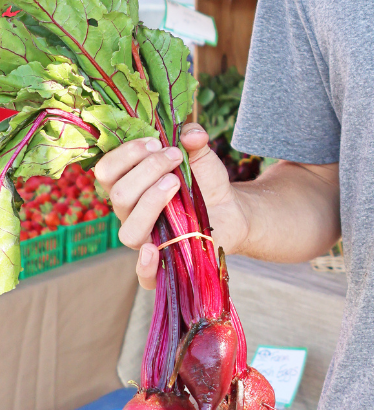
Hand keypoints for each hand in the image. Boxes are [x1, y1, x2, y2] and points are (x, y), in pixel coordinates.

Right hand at [94, 124, 249, 291]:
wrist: (230, 208)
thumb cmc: (205, 180)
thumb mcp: (200, 153)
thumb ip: (193, 138)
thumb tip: (191, 133)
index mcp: (128, 184)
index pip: (106, 170)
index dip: (126, 153)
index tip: (156, 140)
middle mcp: (129, 213)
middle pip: (118, 195)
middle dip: (147, 169)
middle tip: (175, 156)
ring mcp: (144, 239)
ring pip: (128, 229)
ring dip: (150, 201)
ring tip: (175, 182)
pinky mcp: (164, 261)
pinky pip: (144, 276)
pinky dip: (145, 265)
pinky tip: (155, 249)